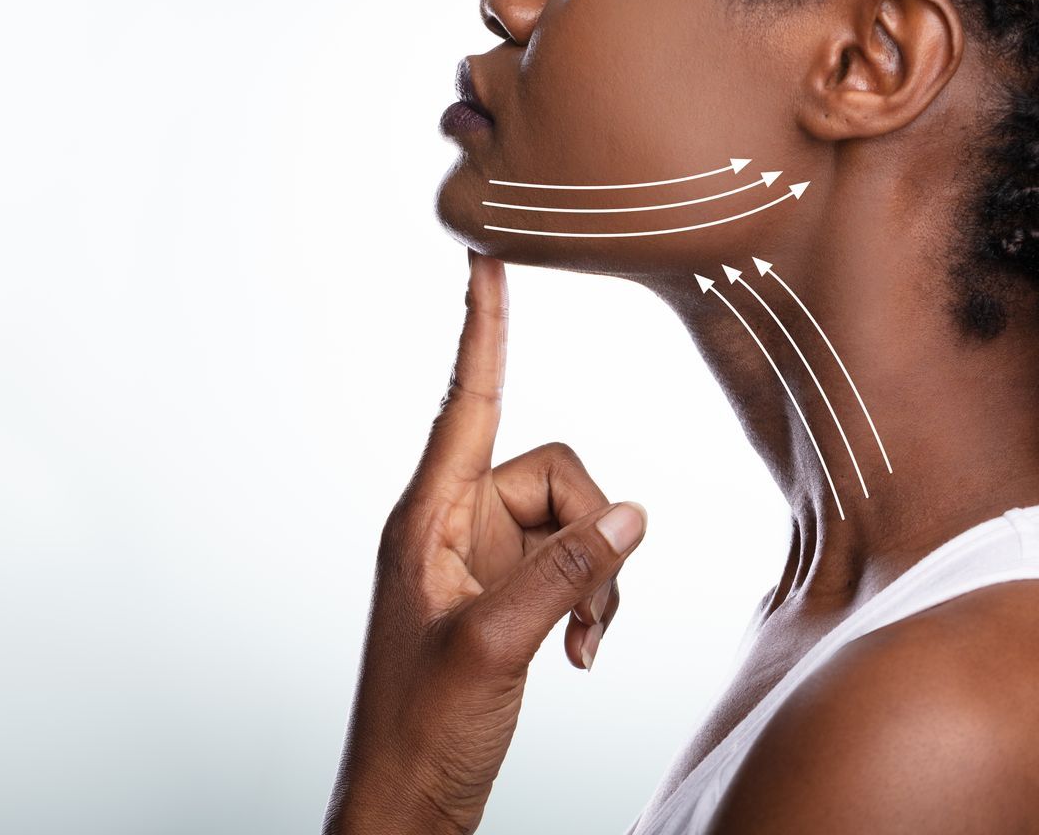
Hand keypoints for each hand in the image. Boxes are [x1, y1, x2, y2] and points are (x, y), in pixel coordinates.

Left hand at [322, 248, 648, 834]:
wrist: (406, 809)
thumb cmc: (418, 733)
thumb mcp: (495, 647)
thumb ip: (567, 572)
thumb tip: (632, 513)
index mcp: (426, 520)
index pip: (466, 403)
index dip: (483, 329)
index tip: (485, 259)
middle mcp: (452, 527)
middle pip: (552, 471)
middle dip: (590, 529)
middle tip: (588, 608)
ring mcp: (480, 563)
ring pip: (573, 519)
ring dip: (596, 575)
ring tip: (581, 640)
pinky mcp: (504, 596)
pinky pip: (572, 563)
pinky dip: (591, 601)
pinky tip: (580, 654)